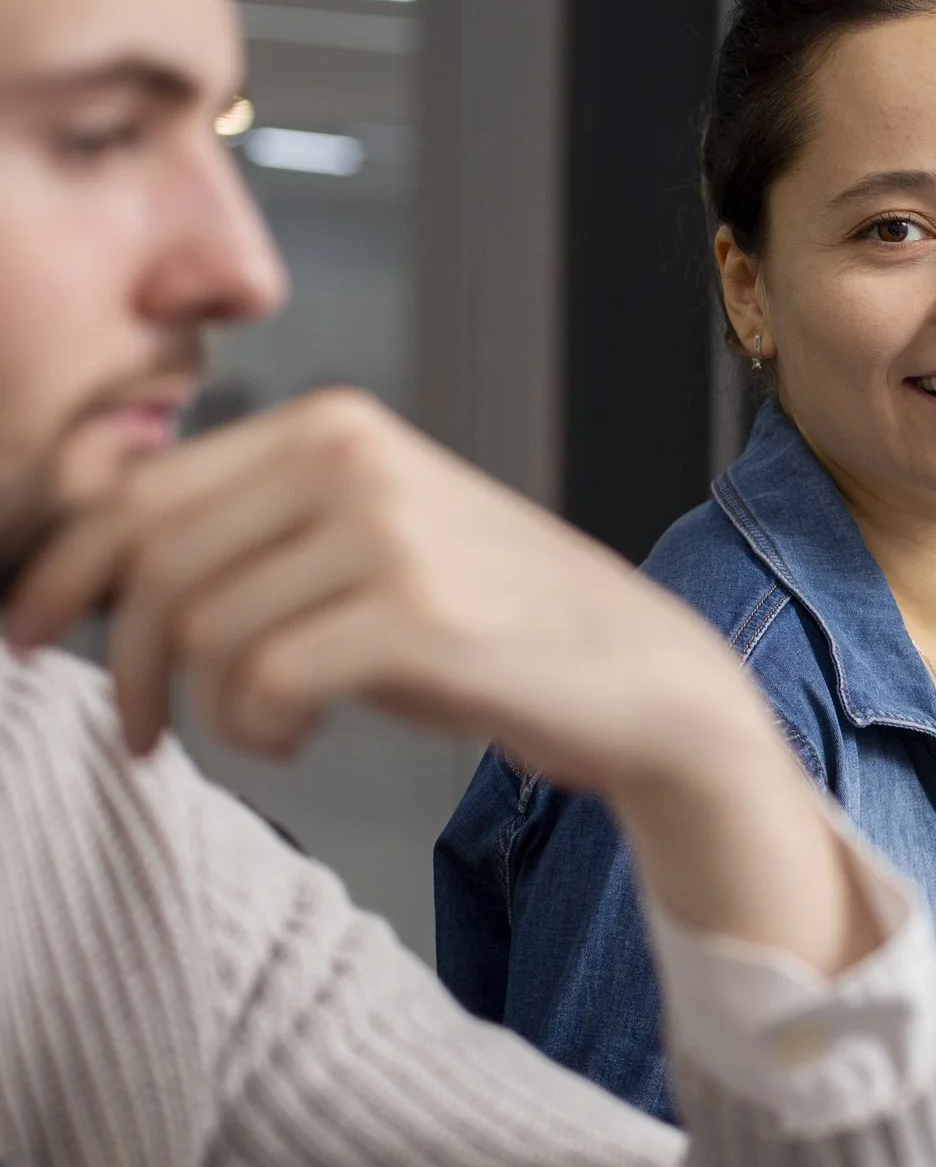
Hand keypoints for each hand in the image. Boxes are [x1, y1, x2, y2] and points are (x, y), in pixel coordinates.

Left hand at [3, 390, 867, 975]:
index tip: (32, 637)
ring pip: (201, 626)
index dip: (62, 571)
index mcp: (336, 427)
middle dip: (119, 656)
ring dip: (204, 707)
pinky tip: (294, 739)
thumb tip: (88, 541)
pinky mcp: (417, 615)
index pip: (141, 489)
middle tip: (134, 728)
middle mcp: (356, 460)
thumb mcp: (366, 550)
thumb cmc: (497, 628)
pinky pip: (262, 682)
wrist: (643, 682)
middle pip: (154, 558)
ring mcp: (389, 533)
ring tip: (255, 733)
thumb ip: (254, 530)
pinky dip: (257, 730)